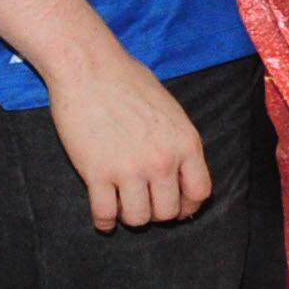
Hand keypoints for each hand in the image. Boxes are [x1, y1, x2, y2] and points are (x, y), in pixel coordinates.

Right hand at [45, 55, 213, 229]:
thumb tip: (180, 173)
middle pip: (167, 212)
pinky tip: (103, 217)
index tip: (176, 207)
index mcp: (186, 144)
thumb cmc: (129, 81)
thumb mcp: (171, 111)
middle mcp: (162, 161)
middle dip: (156, 212)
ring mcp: (129, 169)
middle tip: (144, 204)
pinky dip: (103, 221)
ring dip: (130, 217)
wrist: (89, 68)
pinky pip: (104, 214)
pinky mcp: (96, 173)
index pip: (199, 193)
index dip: (188, 206)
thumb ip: (178, 143)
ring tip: (123, 207)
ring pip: (137, 218)